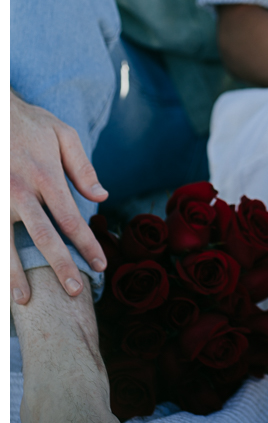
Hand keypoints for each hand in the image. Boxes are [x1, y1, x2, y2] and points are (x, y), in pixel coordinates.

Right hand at [10, 89, 108, 303]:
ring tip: (25, 299)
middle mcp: (21, 191)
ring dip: (16, 273)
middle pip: (43, 237)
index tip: (100, 265)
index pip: (71, 218)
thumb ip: (82, 168)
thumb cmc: (30, 123)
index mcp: (46, 175)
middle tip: (73, 291)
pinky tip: (1, 280)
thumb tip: (101, 196)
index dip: (87, 244)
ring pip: (6, 244)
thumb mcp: (63, 135)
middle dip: (59, 266)